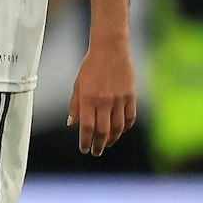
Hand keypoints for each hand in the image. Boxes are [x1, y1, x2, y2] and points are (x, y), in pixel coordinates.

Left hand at [69, 42, 137, 156]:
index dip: (85, 141)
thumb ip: (75, 105)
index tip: (84, 150)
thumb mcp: (77, 85)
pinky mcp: (131, 96)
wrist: (111, 49)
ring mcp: (119, 99)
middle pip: (103, 131)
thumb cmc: (90, 67)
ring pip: (118, 127)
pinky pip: (130, 117)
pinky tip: (121, 131)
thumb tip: (71, 124)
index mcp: (88, 99)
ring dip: (113, 139)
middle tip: (96, 152)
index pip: (86, 127)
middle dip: (99, 145)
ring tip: (107, 144)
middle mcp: (104, 101)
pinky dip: (126, 127)